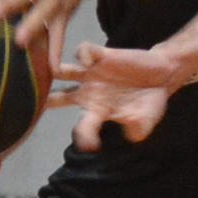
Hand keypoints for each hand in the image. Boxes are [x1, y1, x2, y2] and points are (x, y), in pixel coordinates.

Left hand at [48, 41, 197, 151]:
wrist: (163, 74)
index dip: (84, 136)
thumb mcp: (148, 118)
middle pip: (57, 98)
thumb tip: (131, 131)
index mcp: (97, 112)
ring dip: (54, 70)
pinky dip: (82, 54)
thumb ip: (139, 127)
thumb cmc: (151, 101)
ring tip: (54, 70)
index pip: (82, 127)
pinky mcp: (102, 55)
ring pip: (62, 71)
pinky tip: (89, 60)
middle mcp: (89, 93)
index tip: (92, 145)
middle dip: (45, 101)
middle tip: (34, 102)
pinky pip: (83, 51)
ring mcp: (93, 73)